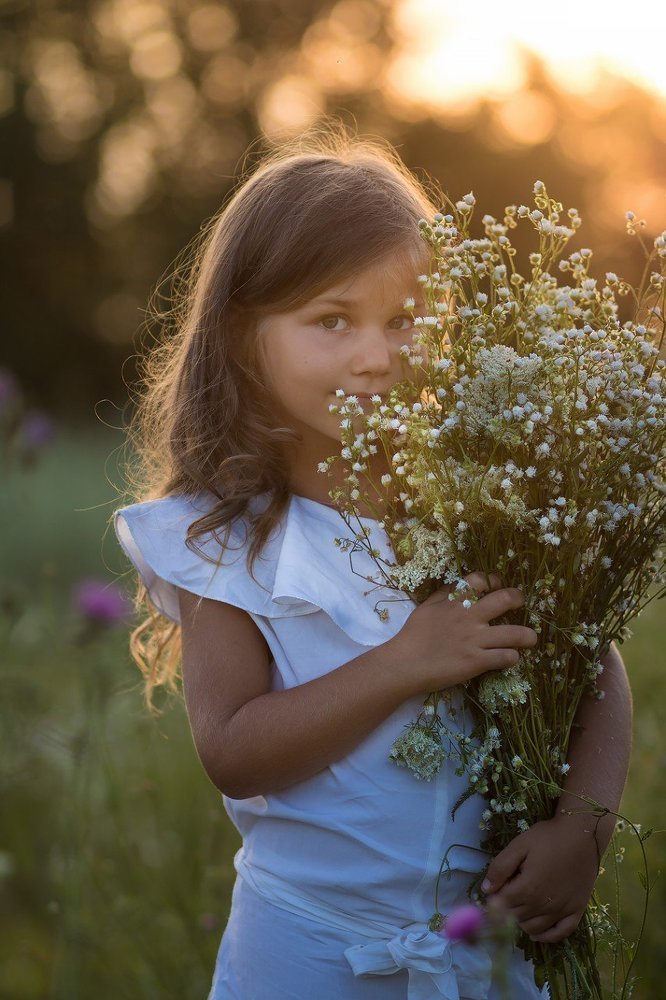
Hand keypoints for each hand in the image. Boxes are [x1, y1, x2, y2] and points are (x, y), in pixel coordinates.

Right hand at [392, 571, 537, 693]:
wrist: (404, 664)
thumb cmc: (412, 636)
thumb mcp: (426, 607)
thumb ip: (444, 595)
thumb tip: (460, 585)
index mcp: (455, 601)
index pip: (480, 580)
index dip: (493, 580)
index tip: (497, 586)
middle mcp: (469, 617)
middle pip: (504, 599)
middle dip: (517, 598)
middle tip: (520, 602)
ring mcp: (475, 640)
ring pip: (514, 633)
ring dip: (527, 635)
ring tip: (530, 638)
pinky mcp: (477, 661)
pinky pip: (505, 657)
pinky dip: (512, 657)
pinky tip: (510, 658)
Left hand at [481, 814, 601, 943]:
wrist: (582, 835)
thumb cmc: (548, 838)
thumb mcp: (519, 845)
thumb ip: (500, 868)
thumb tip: (486, 889)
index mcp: (527, 889)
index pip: (501, 905)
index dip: (493, 898)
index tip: (492, 891)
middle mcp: (543, 906)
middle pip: (515, 917)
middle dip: (506, 909)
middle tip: (506, 895)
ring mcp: (561, 911)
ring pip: (534, 929)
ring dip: (521, 922)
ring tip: (519, 908)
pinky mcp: (576, 911)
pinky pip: (559, 934)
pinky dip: (546, 937)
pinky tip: (537, 934)